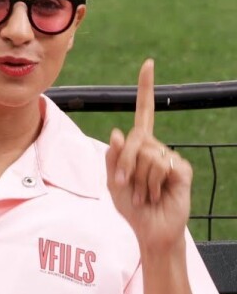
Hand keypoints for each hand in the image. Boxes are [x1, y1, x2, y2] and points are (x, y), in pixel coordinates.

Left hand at [106, 59, 192, 253]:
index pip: (144, 113)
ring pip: (145, 155)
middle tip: (126, 187)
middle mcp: (156, 147)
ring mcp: (170, 157)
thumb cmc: (131, 205)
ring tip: (144, 194)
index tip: (148, 64)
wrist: (150, 229)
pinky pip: (159, 166)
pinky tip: (157, 195)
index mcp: (139, 146)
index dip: (145, 89)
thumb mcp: (112, 181)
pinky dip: (151, 183)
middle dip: (123, 166)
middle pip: (134, 139)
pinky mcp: (181, 169)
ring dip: (138, 179)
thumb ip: (112, 158)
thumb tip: (117, 131)